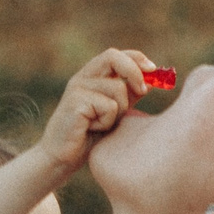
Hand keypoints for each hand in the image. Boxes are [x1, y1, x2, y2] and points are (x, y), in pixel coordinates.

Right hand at [36, 48, 154, 171]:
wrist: (61, 158)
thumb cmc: (88, 136)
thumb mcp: (114, 112)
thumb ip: (128, 95)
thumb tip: (152, 81)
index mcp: (91, 76)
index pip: (116, 55)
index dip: (136, 58)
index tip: (153, 69)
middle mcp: (82, 77)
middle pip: (113, 57)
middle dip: (134, 72)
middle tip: (144, 92)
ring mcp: (77, 88)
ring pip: (117, 88)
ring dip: (119, 111)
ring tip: (103, 125)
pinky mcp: (75, 102)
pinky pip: (109, 107)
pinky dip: (107, 122)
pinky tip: (92, 130)